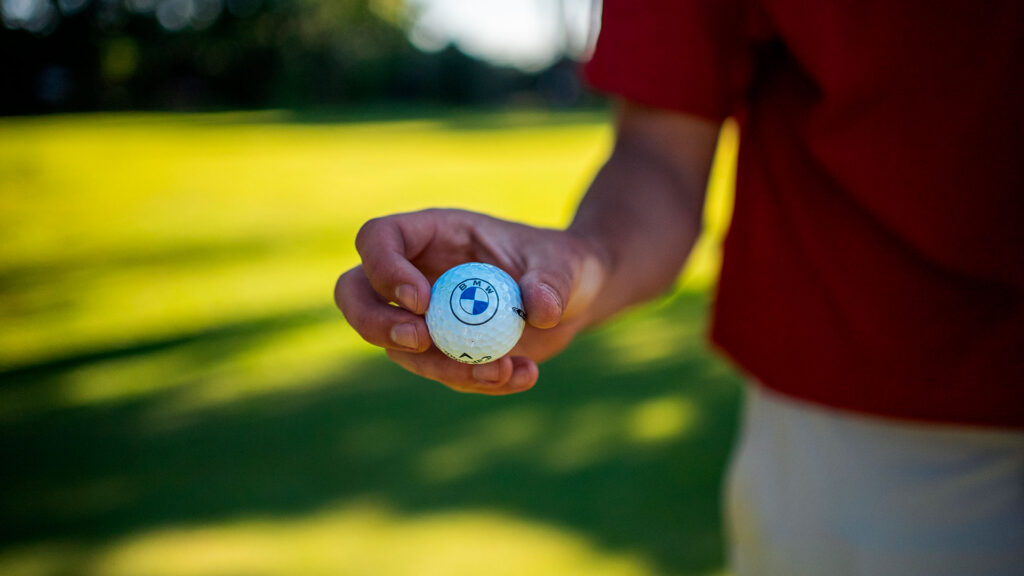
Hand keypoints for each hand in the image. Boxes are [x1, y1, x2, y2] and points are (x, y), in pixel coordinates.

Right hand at [334, 209, 605, 394]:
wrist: (573, 300)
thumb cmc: (562, 265)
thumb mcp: (565, 265)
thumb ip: (551, 282)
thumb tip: (539, 310)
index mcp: (432, 233)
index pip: (377, 239)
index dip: (384, 269)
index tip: (421, 302)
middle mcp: (415, 272)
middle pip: (355, 294)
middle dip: (375, 323)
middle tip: (419, 343)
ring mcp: (421, 315)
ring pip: (395, 346)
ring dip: (441, 366)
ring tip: (503, 370)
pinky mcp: (440, 350)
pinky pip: (439, 372)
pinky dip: (475, 381)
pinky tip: (522, 375)